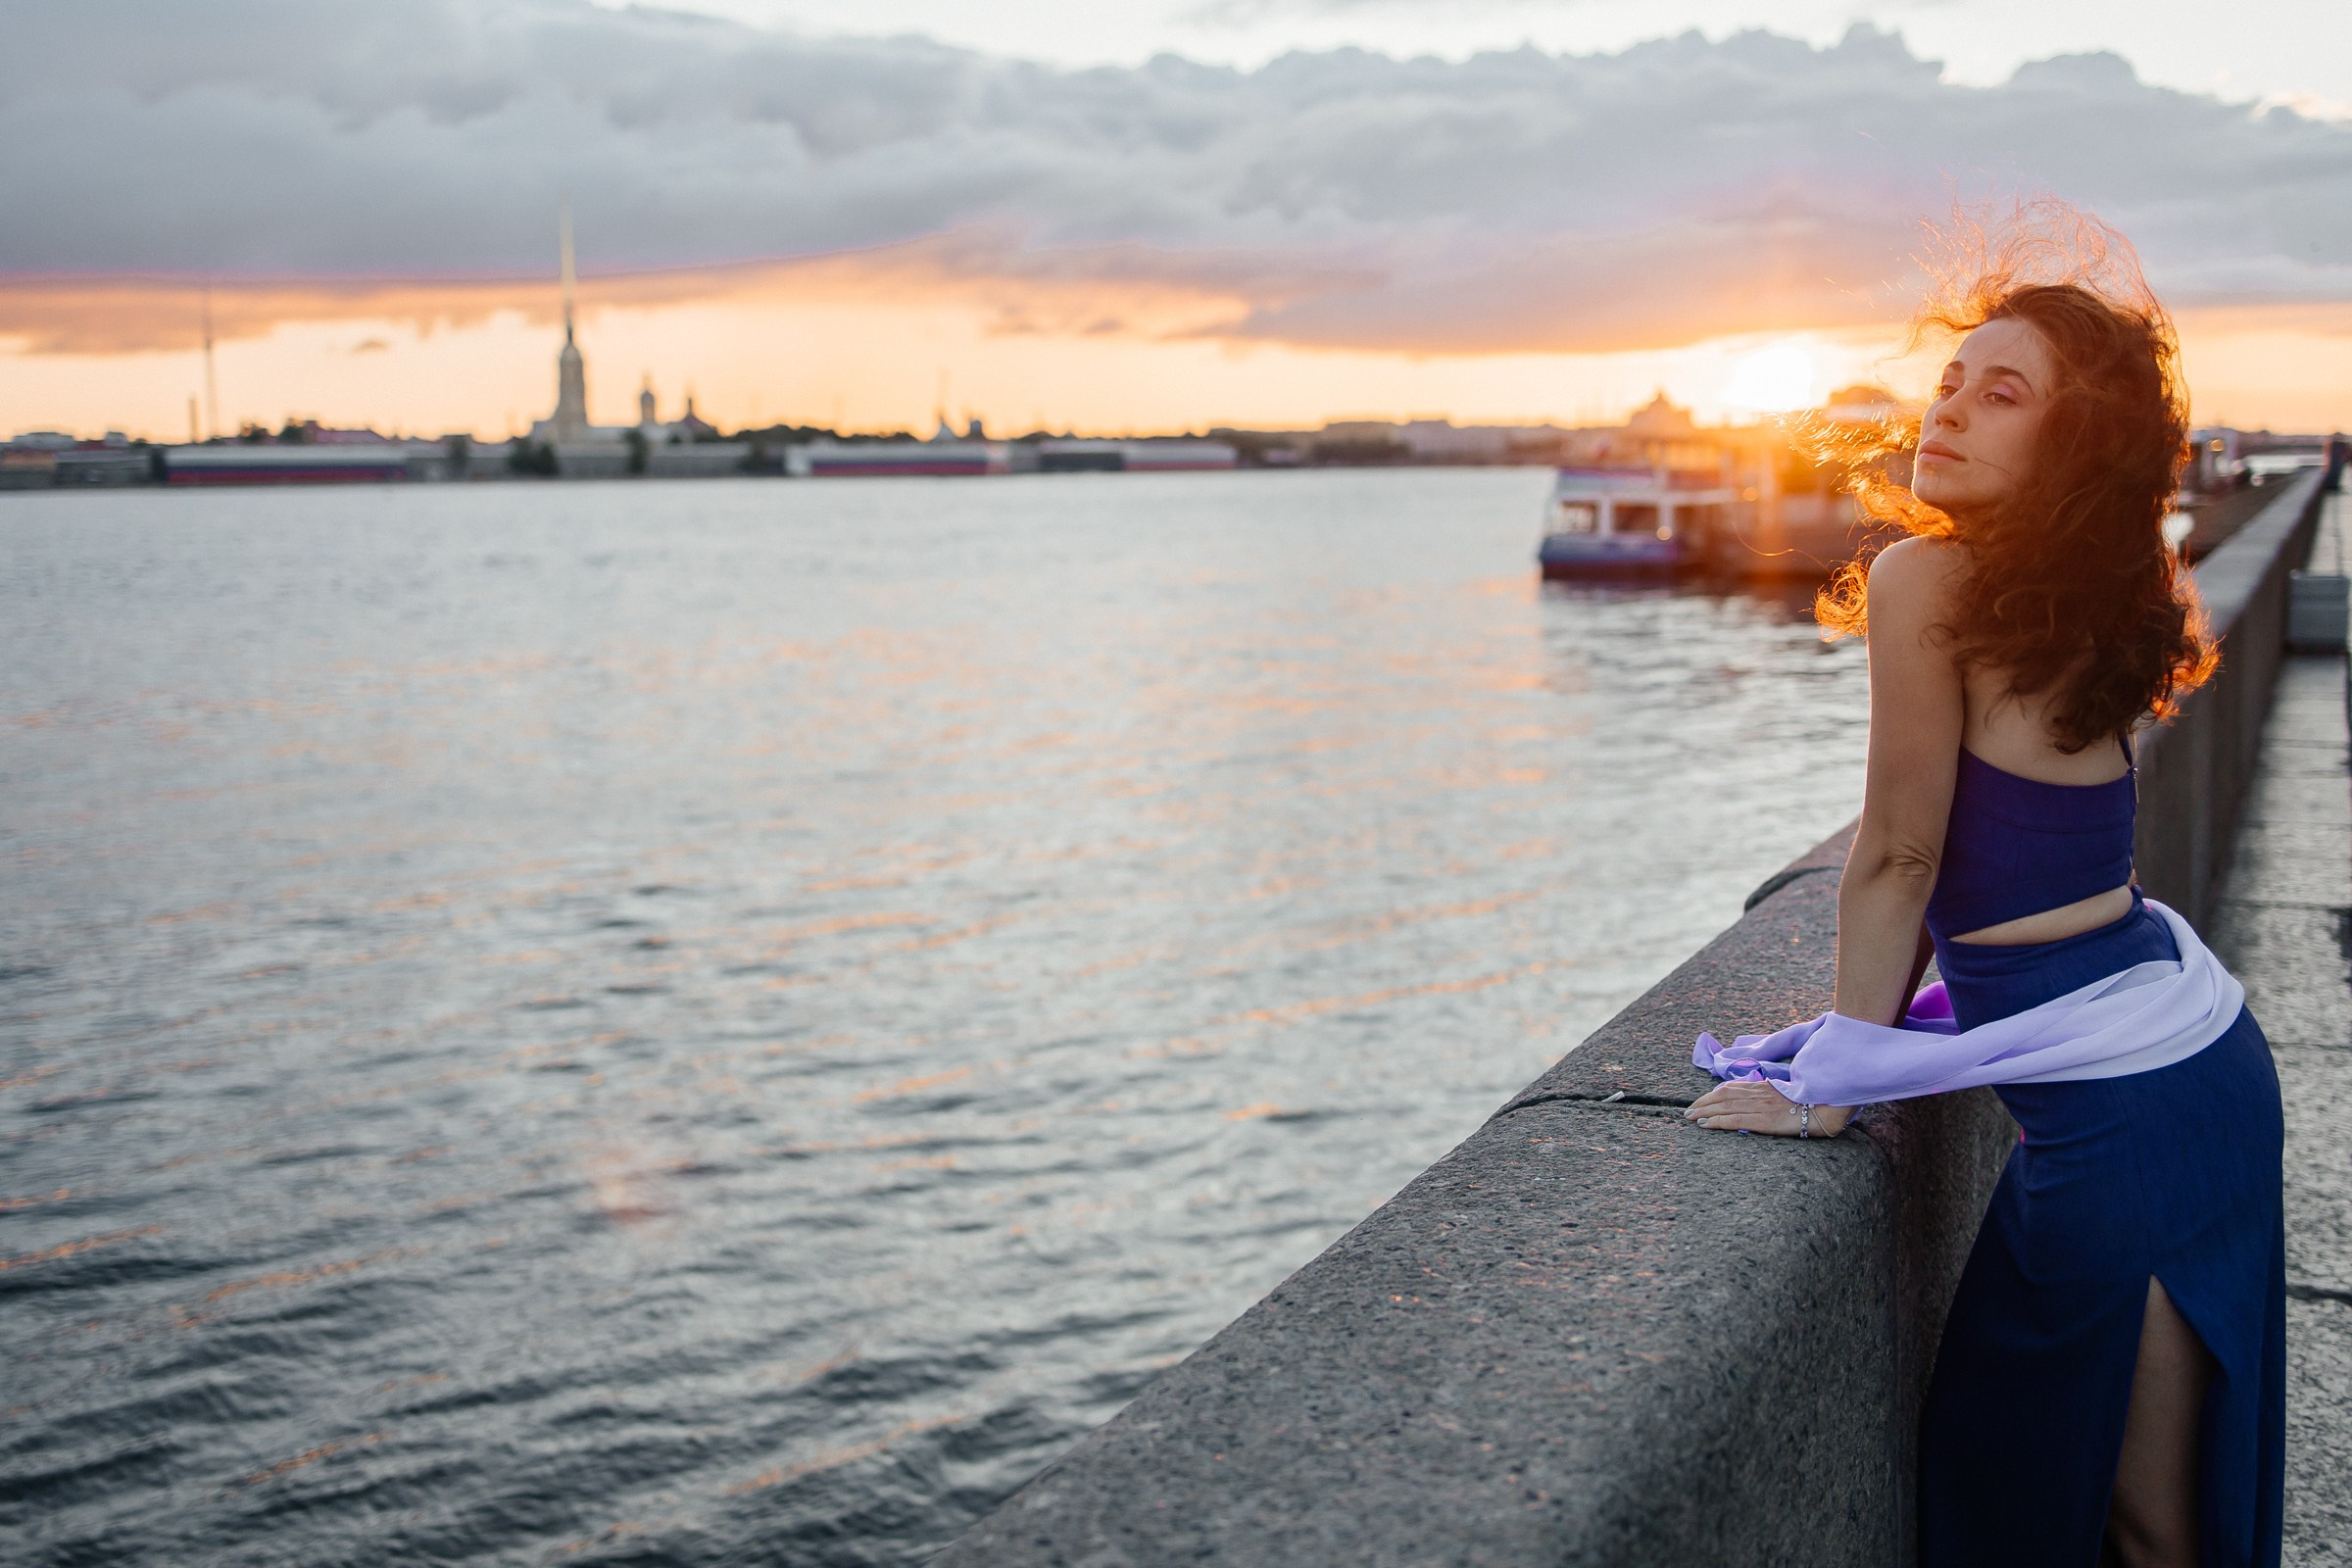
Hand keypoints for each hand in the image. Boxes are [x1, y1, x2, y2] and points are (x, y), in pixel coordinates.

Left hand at [1684, 1081, 1852, 1137]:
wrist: (1828, 1108)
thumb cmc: (1813, 1102)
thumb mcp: (1788, 1093)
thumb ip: (1772, 1093)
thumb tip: (1761, 1099)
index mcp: (1764, 1087)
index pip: (1731, 1088)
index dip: (1712, 1093)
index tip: (1701, 1100)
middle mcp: (1758, 1093)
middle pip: (1722, 1096)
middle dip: (1703, 1103)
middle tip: (1687, 1110)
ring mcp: (1760, 1106)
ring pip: (1724, 1106)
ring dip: (1703, 1111)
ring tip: (1689, 1117)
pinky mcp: (1763, 1120)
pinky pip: (1734, 1120)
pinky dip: (1715, 1122)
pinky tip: (1703, 1125)